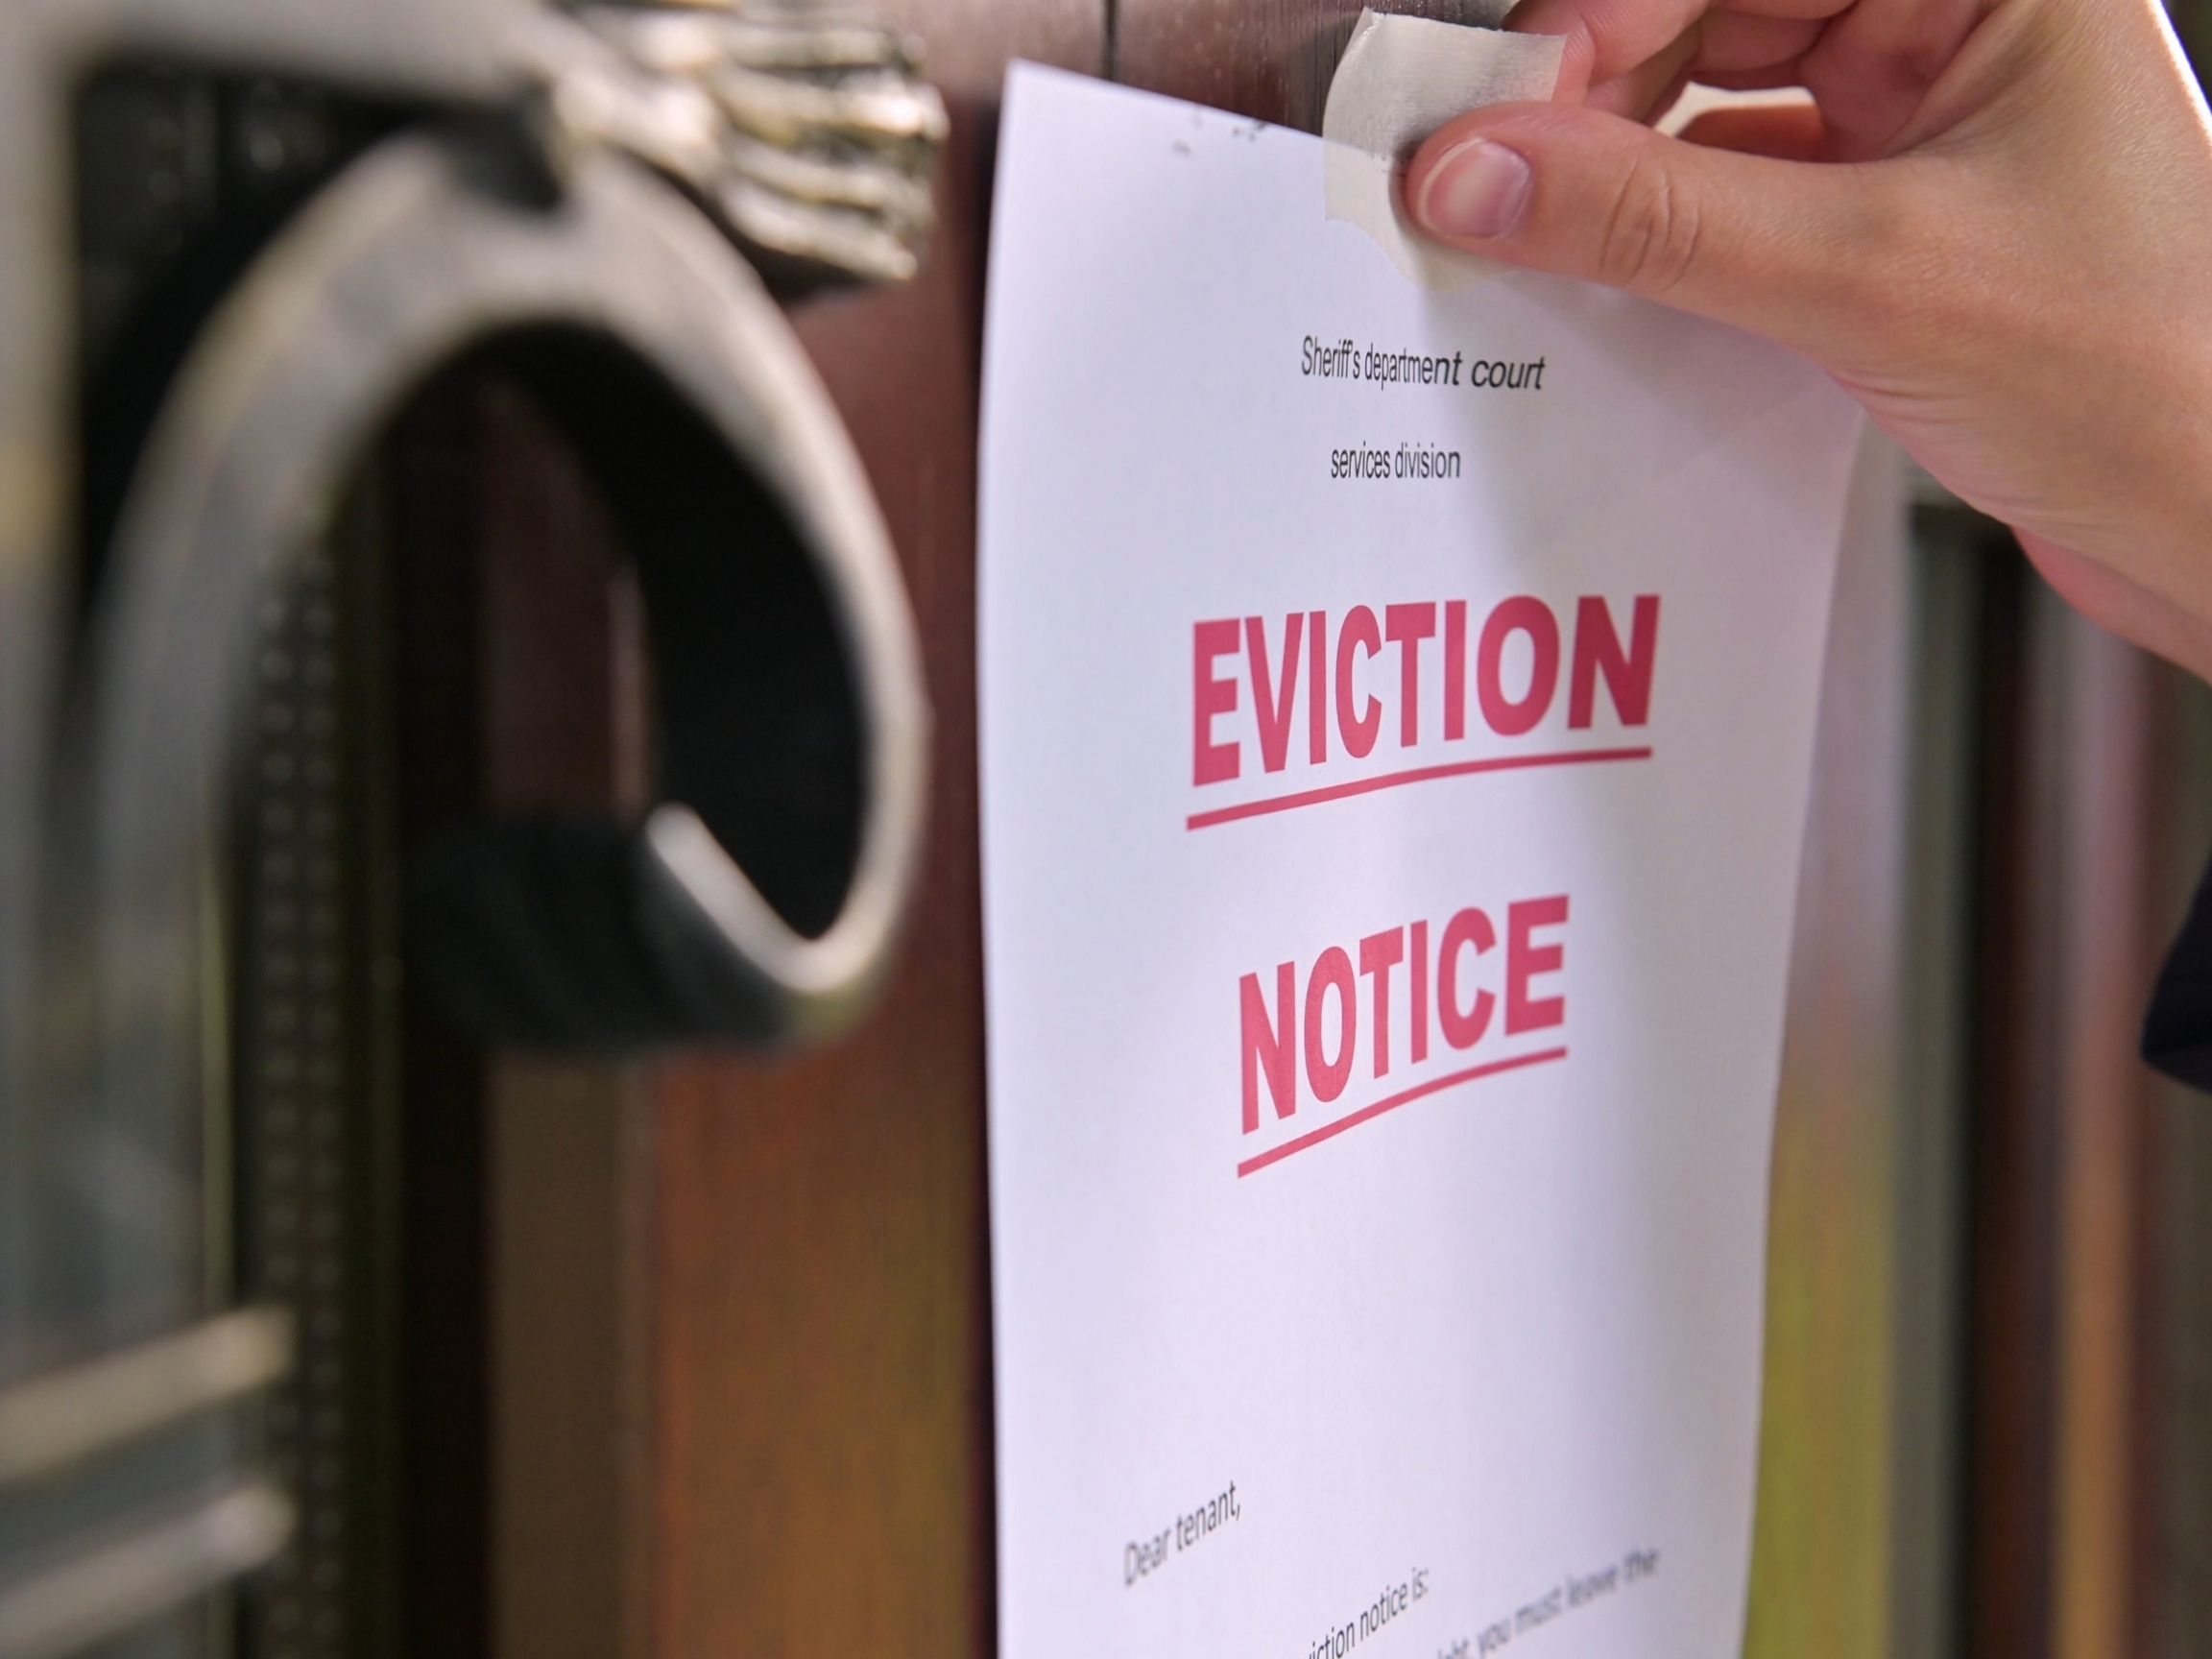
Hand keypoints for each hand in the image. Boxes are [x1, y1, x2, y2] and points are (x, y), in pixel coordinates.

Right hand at [1406, 0, 2211, 681]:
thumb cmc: (2150, 379)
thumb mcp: (1871, 281)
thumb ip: (1657, 220)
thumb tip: (1477, 171)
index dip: (1593, 21)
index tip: (1483, 115)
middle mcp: (1956, 20)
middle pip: (1709, 10)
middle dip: (1589, 91)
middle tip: (1483, 176)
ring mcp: (1923, 116)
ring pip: (1712, 99)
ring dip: (1617, 163)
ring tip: (1532, 230)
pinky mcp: (1891, 213)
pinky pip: (1736, 188)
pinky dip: (1662, 232)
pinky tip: (1605, 274)